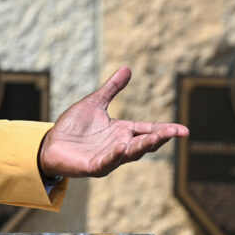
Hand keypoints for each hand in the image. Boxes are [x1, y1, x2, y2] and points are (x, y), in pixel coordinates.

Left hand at [37, 67, 188, 178]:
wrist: (51, 143)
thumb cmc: (74, 126)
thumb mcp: (95, 103)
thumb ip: (112, 88)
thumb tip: (128, 68)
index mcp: (122, 132)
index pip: (148, 130)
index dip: (166, 130)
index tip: (184, 130)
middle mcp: (119, 146)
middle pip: (144, 143)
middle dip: (160, 137)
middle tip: (177, 132)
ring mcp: (108, 157)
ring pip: (130, 153)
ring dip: (143, 146)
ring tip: (157, 137)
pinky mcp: (93, 166)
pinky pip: (107, 162)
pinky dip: (114, 155)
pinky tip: (121, 146)